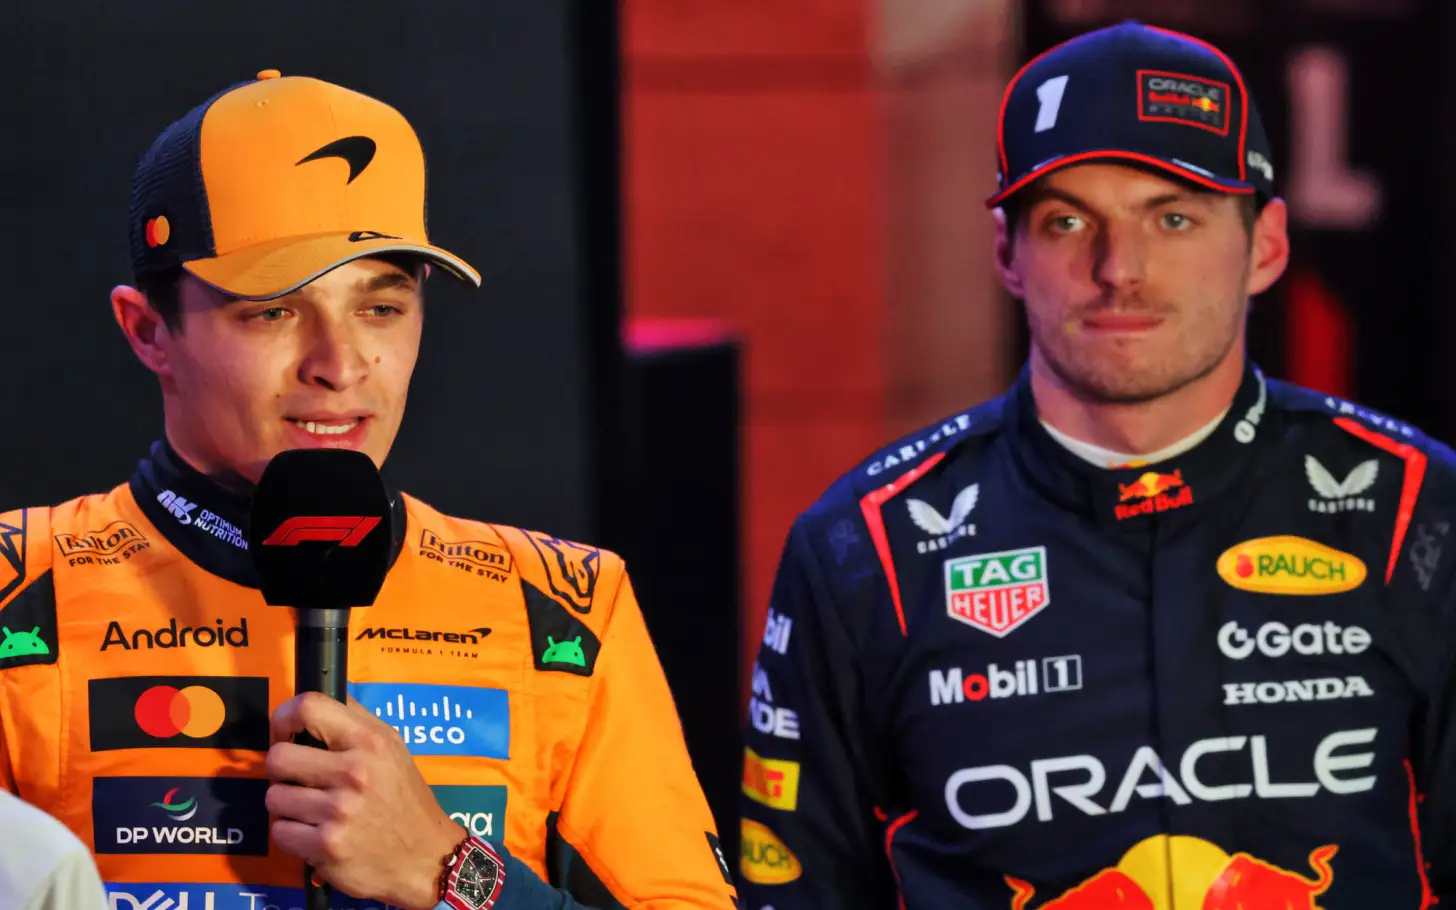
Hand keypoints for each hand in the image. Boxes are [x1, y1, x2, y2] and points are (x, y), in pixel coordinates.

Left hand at [266, 692, 463, 909]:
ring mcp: (338, 811)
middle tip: (301, 781)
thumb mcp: (392, 747)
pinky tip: (316, 834)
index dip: (283, 718)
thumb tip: (313, 704)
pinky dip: (293, 835)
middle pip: (278, 757)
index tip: (285, 734)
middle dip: (283, 771)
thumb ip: (355, 722)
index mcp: (369, 741)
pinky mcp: (326, 847)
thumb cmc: (404, 799)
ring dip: (288, 807)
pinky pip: (280, 832)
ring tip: (313, 811)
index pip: (307, 707)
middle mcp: (354, 772)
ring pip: (274, 798)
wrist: (426, 857)